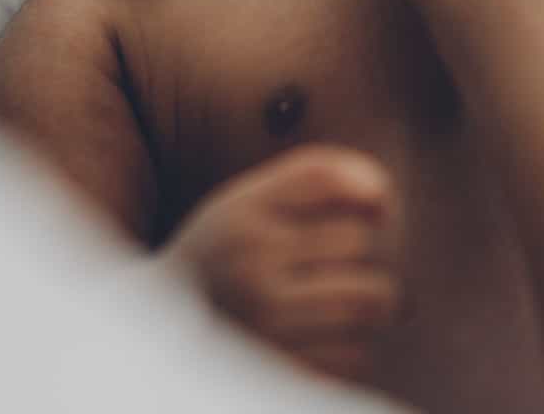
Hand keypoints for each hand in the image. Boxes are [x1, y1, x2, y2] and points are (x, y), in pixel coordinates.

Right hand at [164, 145, 402, 380]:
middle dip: (363, 252)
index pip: (323, 176)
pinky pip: (356, 354)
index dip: (368, 184)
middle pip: (358, 239)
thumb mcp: (244, 205)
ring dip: (371, 303)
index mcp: (240, 214)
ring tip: (342, 303)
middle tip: (342, 264)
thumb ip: (308, 182)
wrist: (162, 334)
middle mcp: (251, 261)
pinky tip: (320, 339)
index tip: (376, 205)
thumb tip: (381, 193)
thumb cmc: (223, 257)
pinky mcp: (283, 366)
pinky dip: (351, 348)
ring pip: (370, 300)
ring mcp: (267, 318)